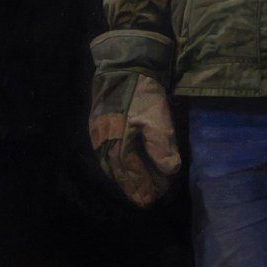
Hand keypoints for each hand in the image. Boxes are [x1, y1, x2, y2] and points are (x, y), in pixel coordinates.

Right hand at [90, 74, 181, 207]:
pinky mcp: (98, 125)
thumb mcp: (158, 118)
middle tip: (147, 200)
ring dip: (124, 179)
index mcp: (118, 142)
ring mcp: (98, 134)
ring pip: (110, 165)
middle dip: (134, 187)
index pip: (132, 171)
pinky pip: (105, 154)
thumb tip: (169, 170)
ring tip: (137, 188)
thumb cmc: (143, 92)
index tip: (156, 196)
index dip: (144, 184)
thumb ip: (161, 146)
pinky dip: (115, 166)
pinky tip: (123, 168)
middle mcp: (104, 142)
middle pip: (119, 171)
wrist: (123, 66)